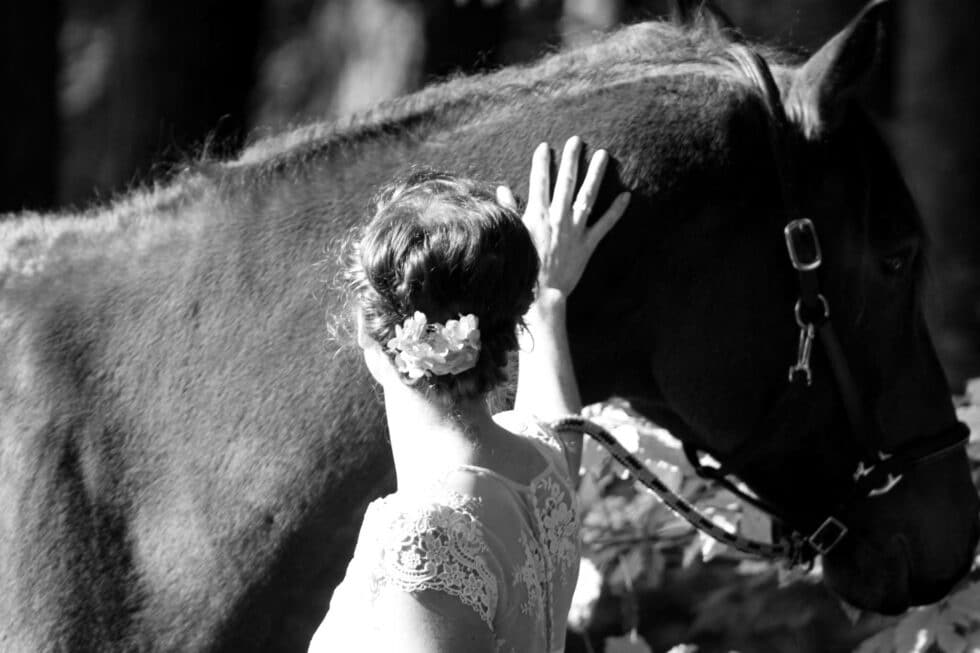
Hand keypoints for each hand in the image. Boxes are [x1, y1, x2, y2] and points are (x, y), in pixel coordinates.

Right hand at [497, 136, 630, 300]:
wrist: (541, 294)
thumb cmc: (523, 268)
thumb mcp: (513, 236)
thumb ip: (509, 210)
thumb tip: (503, 189)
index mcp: (537, 215)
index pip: (539, 182)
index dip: (542, 163)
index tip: (545, 146)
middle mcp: (557, 217)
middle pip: (566, 182)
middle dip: (571, 159)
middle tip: (577, 140)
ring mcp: (575, 229)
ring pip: (587, 196)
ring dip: (596, 174)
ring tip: (603, 155)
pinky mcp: (588, 244)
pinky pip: (605, 225)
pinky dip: (616, 211)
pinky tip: (627, 196)